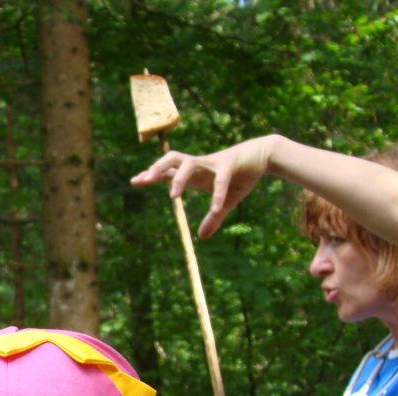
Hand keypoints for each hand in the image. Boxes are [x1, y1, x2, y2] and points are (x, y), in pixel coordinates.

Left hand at [130, 136, 277, 238]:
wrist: (264, 155)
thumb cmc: (240, 176)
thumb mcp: (226, 202)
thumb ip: (213, 218)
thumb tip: (201, 237)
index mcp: (195, 172)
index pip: (168, 170)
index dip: (151, 174)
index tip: (134, 180)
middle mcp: (200, 164)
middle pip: (172, 158)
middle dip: (157, 168)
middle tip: (143, 181)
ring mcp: (213, 162)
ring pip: (189, 163)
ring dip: (179, 178)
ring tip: (172, 196)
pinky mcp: (230, 164)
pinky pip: (220, 180)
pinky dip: (217, 194)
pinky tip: (214, 208)